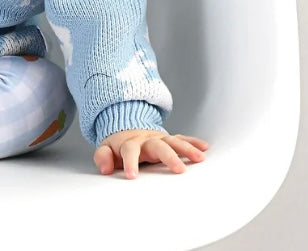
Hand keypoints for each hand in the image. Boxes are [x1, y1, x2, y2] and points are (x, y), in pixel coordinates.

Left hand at [94, 129, 208, 178]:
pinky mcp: (168, 140)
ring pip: (173, 141)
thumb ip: (103, 157)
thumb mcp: (106, 150)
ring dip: (187, 149)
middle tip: (179, 170)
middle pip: (158, 145)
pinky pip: (182, 139)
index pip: (129, 151)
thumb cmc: (118, 147)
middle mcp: (146, 139)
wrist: (127, 130)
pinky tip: (204, 148)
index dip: (130, 163)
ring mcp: (159, 139)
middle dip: (168, 156)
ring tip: (200, 158)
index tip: (132, 176)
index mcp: (129, 143)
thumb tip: (105, 169)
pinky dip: (193, 142)